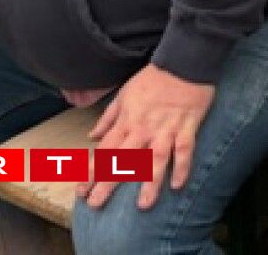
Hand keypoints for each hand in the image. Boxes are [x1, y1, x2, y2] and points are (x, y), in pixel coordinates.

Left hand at [83, 65, 214, 210]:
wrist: (184, 61)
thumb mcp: (124, 93)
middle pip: (124, 159)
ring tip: (143, 205)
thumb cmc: (154, 77)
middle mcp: (143, 128)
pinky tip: (178, 185)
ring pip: (155, 159)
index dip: (91, 172)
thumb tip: (92, 135)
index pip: (105, 151)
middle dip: (108, 183)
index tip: (80, 192)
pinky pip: (185, 149)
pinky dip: (182, 166)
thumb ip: (108, 117)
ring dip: (149, 182)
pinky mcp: (187, 126)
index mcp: (127, 121)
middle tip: (96, 205)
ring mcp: (166, 129)